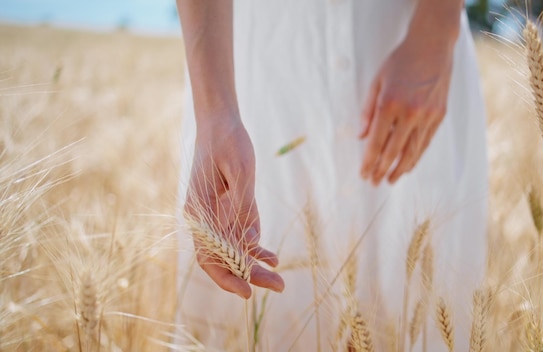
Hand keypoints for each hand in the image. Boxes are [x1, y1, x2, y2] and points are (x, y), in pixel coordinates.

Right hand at [185, 114, 284, 298]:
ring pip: (235, 250)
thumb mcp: (241, 170)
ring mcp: (219, 214)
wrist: (221, 122)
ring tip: (279, 280)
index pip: (209, 255)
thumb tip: (250, 241)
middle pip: (224, 258)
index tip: (247, 291)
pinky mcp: (233, 208)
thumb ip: (244, 205)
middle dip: (248, 276)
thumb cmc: (227, 142)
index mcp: (199, 211)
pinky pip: (244, 235)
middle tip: (278, 287)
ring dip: (255, 266)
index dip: (226, 276)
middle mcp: (206, 218)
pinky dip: (256, 248)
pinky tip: (272, 258)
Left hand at [359, 35, 454, 184]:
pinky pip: (426, 142)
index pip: (377, 142)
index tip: (363, 174)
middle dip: (382, 170)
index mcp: (390, 104)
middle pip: (394, 151)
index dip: (369, 161)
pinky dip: (416, 156)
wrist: (432, 46)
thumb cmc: (400, 62)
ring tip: (390, 180)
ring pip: (413, 151)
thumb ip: (367, 111)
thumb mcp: (376, 82)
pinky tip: (408, 166)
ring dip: (400, 169)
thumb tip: (361, 138)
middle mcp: (410, 113)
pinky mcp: (439, 115)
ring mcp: (428, 115)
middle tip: (374, 182)